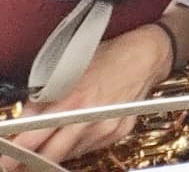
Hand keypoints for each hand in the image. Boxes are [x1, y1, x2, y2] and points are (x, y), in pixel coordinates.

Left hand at [0, 27, 169, 169]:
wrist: (148, 54)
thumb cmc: (109, 55)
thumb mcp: (70, 69)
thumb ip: (44, 97)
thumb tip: (24, 118)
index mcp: (74, 101)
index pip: (35, 139)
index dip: (16, 153)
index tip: (6, 160)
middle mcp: (90, 119)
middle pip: (51, 154)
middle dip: (31, 161)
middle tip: (16, 164)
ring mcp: (106, 129)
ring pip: (70, 153)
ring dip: (55, 152)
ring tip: (47, 145)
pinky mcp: (118, 133)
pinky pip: (89, 147)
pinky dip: (77, 144)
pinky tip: (75, 133)